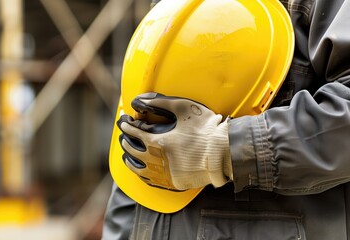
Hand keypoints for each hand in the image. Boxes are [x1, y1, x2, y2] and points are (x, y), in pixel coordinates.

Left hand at [117, 92, 232, 190]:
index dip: (126, 126)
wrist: (226, 153)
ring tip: (127, 155)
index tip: (124, 122)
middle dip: (125, 141)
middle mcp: (158, 161)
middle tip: (123, 136)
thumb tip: (140, 100)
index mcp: (158, 142)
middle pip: (133, 151)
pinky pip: (151, 181)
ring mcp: (166, 174)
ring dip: (130, 160)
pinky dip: (142, 174)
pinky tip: (142, 171)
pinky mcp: (174, 183)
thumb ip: (160, 102)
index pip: (134, 133)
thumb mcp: (183, 108)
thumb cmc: (207, 129)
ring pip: (138, 169)